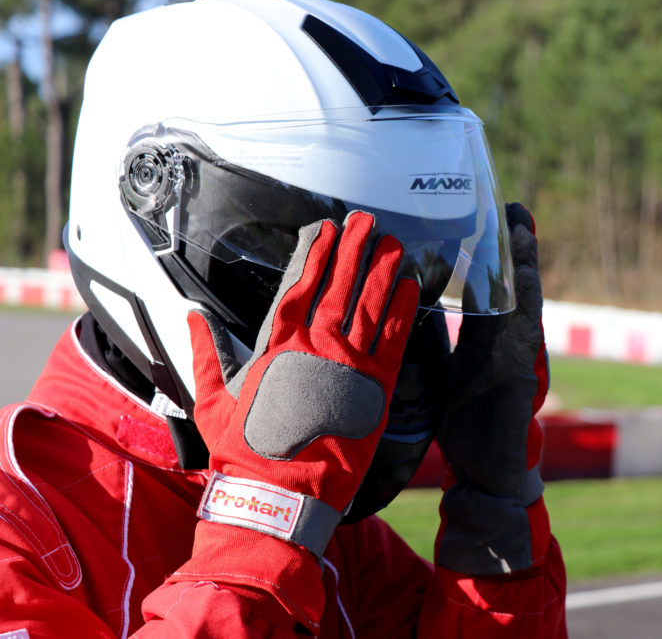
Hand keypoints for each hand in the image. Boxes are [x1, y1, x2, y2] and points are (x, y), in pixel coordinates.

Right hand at [187, 212, 418, 556]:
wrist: (278, 497)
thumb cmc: (243, 451)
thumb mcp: (212, 400)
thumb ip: (207, 354)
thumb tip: (192, 317)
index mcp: (278, 346)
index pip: (300, 286)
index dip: (316, 254)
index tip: (327, 228)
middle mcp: (317, 347)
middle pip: (341, 287)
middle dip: (355, 250)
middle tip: (368, 221)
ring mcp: (349, 367)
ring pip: (372, 307)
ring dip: (384, 272)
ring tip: (395, 245)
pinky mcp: (376, 390)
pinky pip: (395, 342)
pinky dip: (405, 312)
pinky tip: (412, 288)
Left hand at [435, 202, 548, 574]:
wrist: (486, 473)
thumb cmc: (462, 427)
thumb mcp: (437, 378)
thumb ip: (426, 347)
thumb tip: (393, 319)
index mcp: (478, 340)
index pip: (479, 287)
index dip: (477, 254)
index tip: (472, 219)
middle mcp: (499, 339)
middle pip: (505, 282)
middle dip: (508, 245)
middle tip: (507, 204)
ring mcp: (516, 351)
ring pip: (522, 296)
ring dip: (524, 260)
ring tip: (521, 223)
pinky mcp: (525, 367)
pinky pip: (529, 325)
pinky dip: (529, 296)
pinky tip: (526, 271)